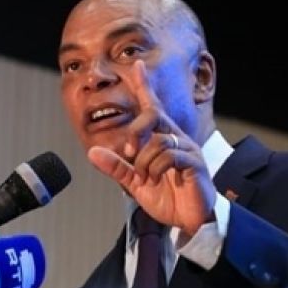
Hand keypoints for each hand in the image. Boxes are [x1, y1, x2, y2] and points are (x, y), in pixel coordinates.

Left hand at [87, 60, 215, 235]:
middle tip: (127, 151)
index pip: (153, 107)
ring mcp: (187, 149)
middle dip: (135, 130)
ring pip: (159, 140)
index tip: (136, 66)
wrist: (190, 221)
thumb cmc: (168, 199)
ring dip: (144, 160)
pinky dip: (156, 167)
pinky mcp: (195, 163)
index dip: (144, 86)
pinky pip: (171, 155)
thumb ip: (116, 167)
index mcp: (162, 139)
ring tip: (144, 177)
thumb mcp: (135, 183)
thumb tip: (92, 153)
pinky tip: (154, 179)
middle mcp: (176, 139)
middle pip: (154, 115)